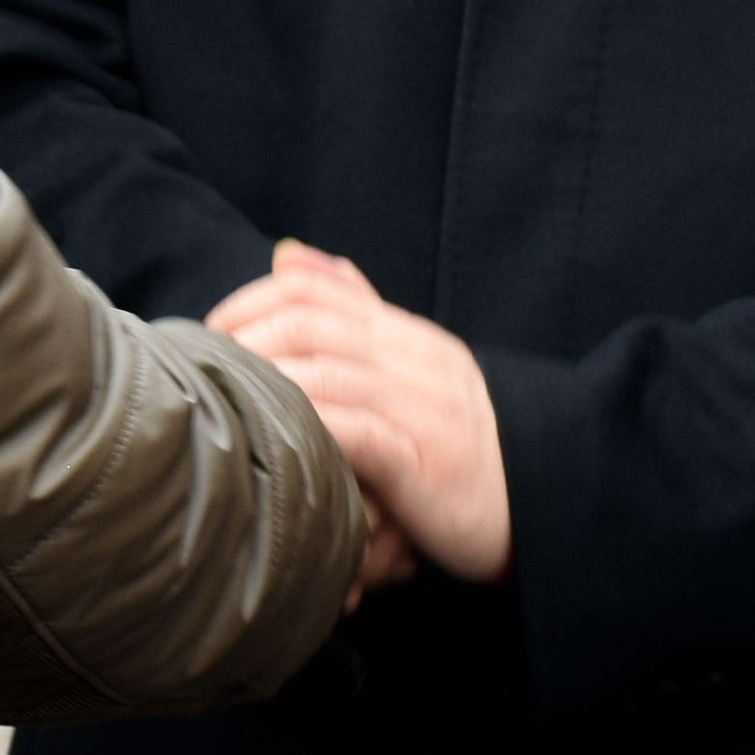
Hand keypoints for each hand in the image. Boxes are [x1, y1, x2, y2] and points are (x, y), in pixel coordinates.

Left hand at [213, 243, 512, 581]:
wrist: (546, 500)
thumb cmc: (460, 444)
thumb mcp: (410, 367)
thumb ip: (354, 312)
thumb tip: (290, 254)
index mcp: (407, 336)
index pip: (318, 289)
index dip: (254, 301)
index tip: (215, 332)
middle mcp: (414, 361)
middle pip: (311, 324)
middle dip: (247, 341)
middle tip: (208, 371)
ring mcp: (422, 410)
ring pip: (327, 374)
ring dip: (267, 384)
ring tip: (226, 403)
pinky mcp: (425, 462)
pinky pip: (358, 432)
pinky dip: (310, 429)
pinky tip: (275, 438)